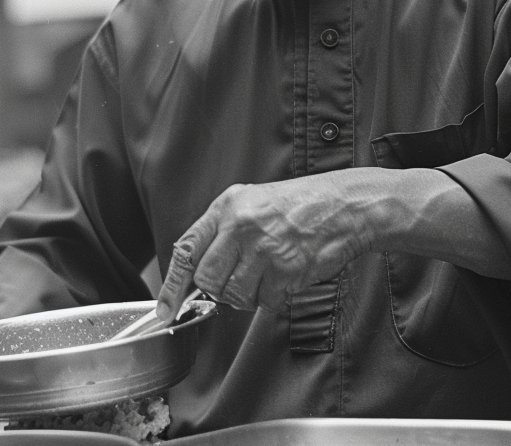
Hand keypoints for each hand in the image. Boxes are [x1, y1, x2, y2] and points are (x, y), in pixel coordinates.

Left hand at [157, 172, 385, 318]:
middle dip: (219, 289)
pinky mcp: (284, 270)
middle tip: (238, 280)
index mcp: (228, 206)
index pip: (187, 250)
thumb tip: (196, 270)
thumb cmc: (300, 205)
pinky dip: (272, 296)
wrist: (344, 206)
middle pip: (207, 279)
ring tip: (268, 272)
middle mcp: (240, 225)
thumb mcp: (252, 202)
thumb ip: (222, 231)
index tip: (166, 309)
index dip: (173, 286)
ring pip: (234, 294)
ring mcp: (263, 248)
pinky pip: (264, 301)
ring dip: (248, 294)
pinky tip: (285, 274)